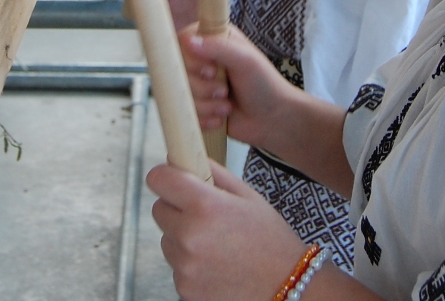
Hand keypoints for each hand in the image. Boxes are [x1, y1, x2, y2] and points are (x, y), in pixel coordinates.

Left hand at [149, 162, 306, 300]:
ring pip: (167, 239)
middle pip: (159, 209)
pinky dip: (190, 263)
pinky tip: (216, 264)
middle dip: (177, 208)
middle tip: (206, 215)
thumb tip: (182, 156)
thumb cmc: (271, 240)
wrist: (286, 287)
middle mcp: (189, 236)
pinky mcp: (184, 289)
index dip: (165, 176)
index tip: (173, 179)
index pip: (158, 179)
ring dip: (183, 238)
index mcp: (205, 206)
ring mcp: (185, 266)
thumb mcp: (248, 196)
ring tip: (217, 244)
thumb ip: (213, 173)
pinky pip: (176, 265)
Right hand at [179, 23, 297, 151]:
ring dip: (206, 105)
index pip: (182, 42)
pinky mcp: (197, 106)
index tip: (211, 70)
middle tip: (224, 90)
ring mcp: (198, 83)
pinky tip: (221, 118)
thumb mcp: (245, 60)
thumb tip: (187, 40)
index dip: (190, 60)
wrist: (273, 120)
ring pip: (181, 94)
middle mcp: (202, 59)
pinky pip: (185, 112)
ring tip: (227, 106)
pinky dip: (204, 118)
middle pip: (177, 71)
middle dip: (202, 87)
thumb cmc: (264, 84)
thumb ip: (218, 48)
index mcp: (213, 40)